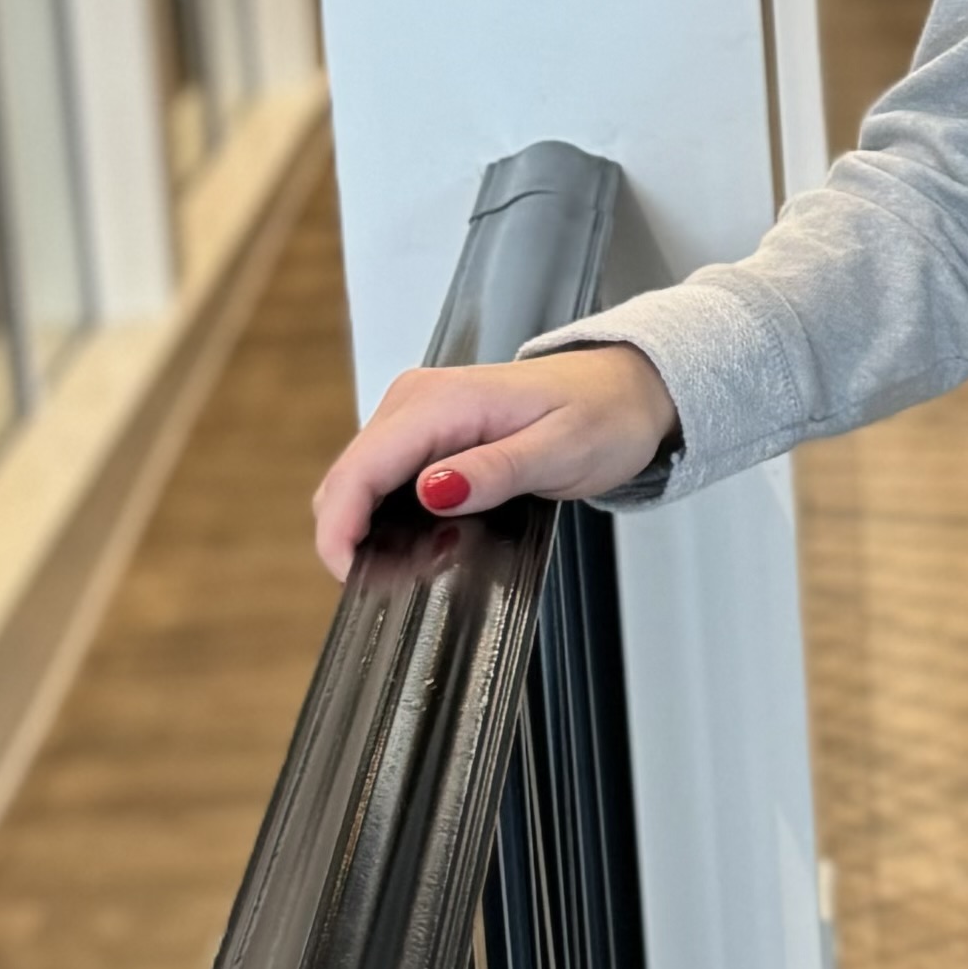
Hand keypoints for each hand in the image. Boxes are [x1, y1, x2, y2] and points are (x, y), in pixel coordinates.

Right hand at [310, 342, 677, 581]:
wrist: (626, 389)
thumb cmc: (604, 413)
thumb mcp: (563, 450)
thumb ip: (496, 471)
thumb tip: (432, 491)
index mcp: (442, 400)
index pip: (360, 468)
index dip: (341, 528)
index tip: (352, 576)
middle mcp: (416, 400)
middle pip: (347, 480)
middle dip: (355, 536)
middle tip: (405, 579)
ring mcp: (416, 414)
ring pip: (358, 483)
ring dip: (370, 529)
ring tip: (422, 560)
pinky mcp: (423, 433)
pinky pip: (382, 479)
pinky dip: (386, 516)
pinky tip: (422, 539)